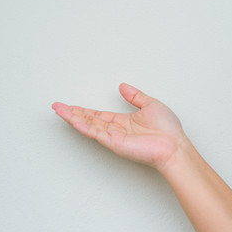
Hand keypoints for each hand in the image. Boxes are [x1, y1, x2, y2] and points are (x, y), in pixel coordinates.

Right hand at [52, 83, 186, 169]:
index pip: (98, 115)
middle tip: (57, 106)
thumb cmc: (167, 129)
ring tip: (59, 111)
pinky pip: (97, 134)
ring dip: (73, 118)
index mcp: (122, 121)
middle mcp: (115, 130)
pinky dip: (84, 127)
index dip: (83, 110)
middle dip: (72, 113)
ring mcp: (114, 137)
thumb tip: (123, 86)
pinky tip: (73, 121)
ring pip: (89, 125)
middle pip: (89, 119)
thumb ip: (135, 96)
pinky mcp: (115, 143)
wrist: (174, 145)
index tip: (71, 106)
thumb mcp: (150, 104)